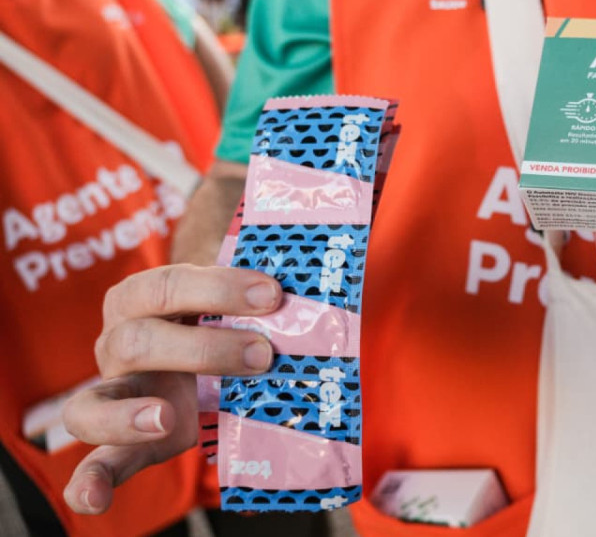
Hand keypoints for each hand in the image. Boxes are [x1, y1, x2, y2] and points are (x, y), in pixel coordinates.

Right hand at [61, 265, 282, 514]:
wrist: (203, 356)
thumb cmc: (221, 319)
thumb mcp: (233, 304)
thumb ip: (259, 302)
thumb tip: (315, 299)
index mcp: (141, 299)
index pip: (167, 285)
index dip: (219, 288)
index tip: (271, 294)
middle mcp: (117, 344)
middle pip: (138, 341)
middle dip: (205, 347)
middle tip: (263, 355)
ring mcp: (116, 394)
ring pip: (94, 403)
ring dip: (128, 414)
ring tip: (166, 417)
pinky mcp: (124, 441)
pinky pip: (96, 462)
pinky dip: (89, 482)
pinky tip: (94, 499)